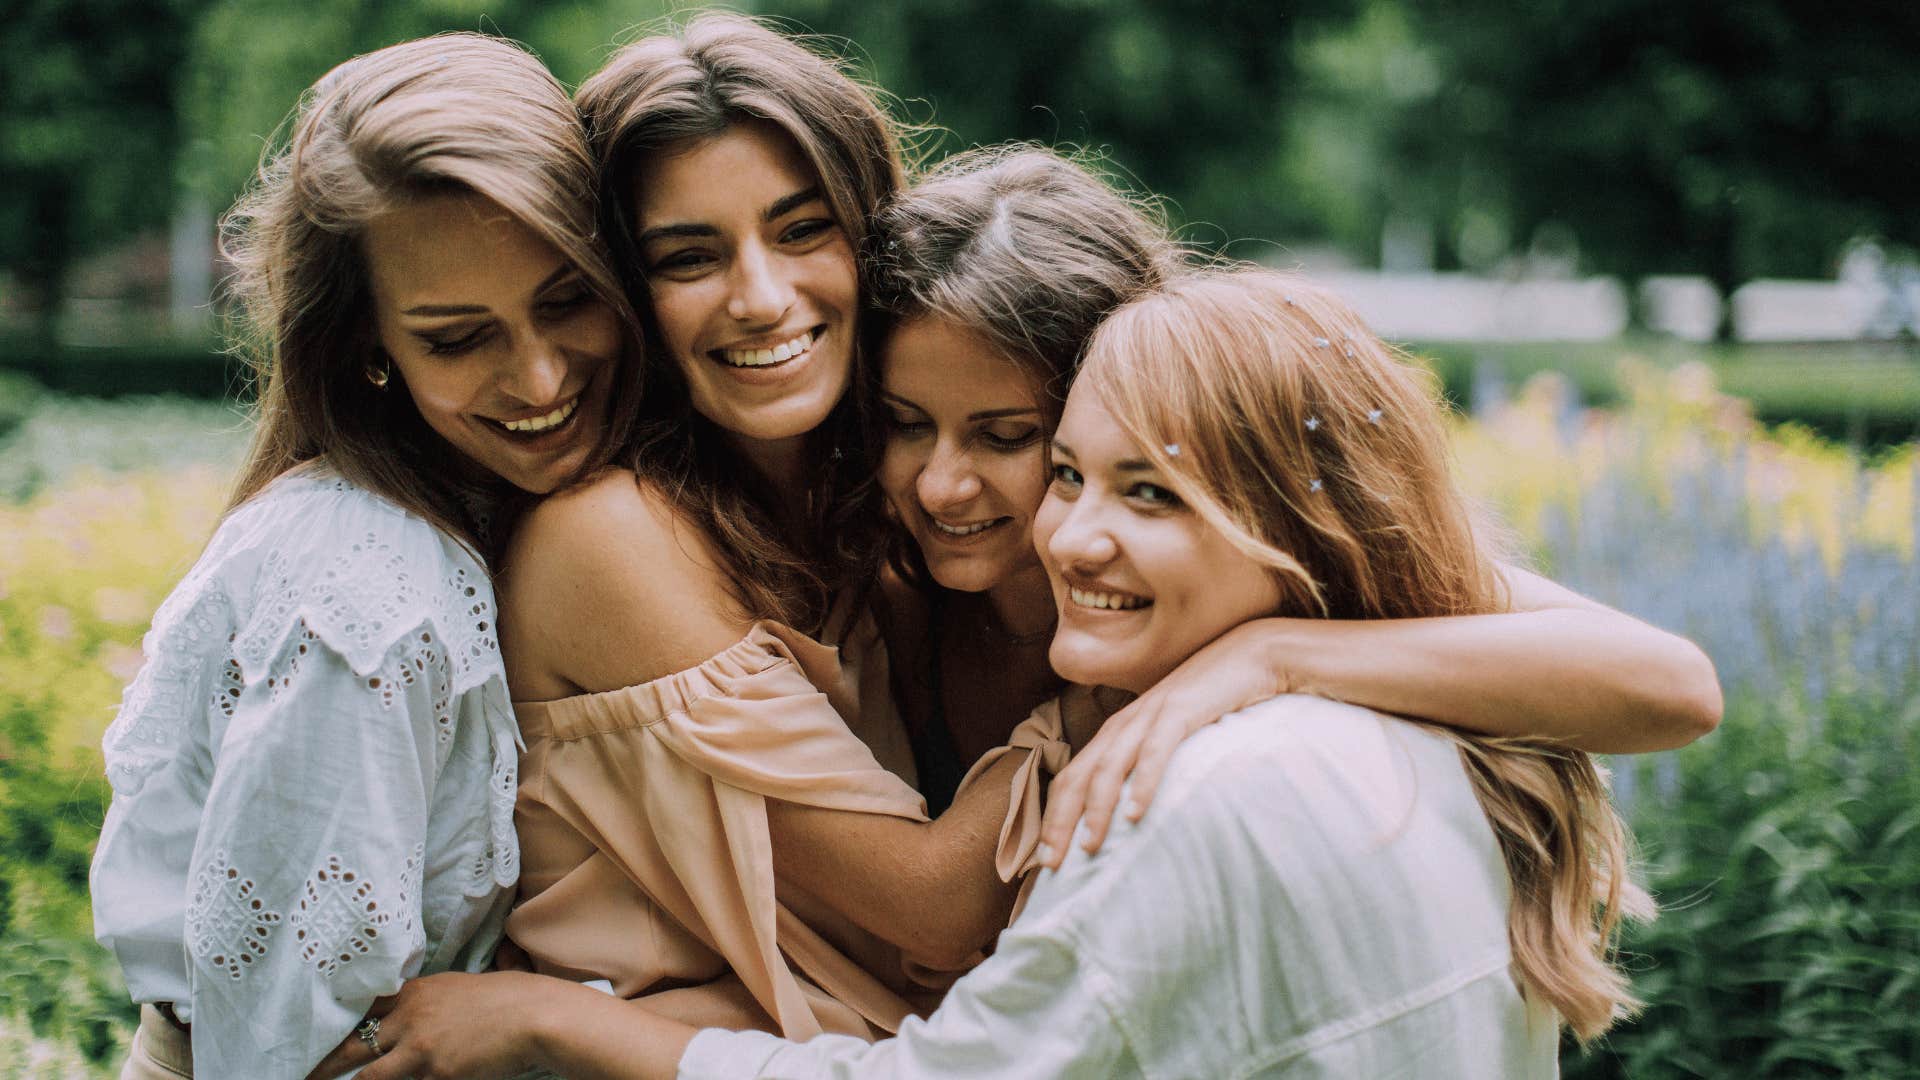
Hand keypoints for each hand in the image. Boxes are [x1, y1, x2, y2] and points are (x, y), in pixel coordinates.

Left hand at [305, 972, 550, 1079]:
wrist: (537, 1016)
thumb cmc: (512, 999)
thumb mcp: (464, 989)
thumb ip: (435, 1001)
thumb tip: (419, 1015)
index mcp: (417, 991)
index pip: (364, 1009)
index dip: (340, 1024)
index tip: (320, 1036)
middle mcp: (410, 1017)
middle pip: (353, 1045)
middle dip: (325, 1064)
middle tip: (305, 1074)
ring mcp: (420, 1048)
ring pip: (371, 1076)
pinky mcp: (436, 1074)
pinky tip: (417, 1079)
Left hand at [1035, 620, 1288, 868]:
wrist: (1251, 655)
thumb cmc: (1212, 703)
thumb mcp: (1172, 737)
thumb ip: (1149, 764)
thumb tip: (1135, 812)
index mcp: (1118, 732)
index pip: (1072, 778)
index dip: (1054, 817)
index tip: (1045, 859)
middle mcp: (1125, 723)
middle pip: (1078, 776)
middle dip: (1060, 821)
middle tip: (1051, 863)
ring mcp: (1150, 715)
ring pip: (1109, 767)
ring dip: (1096, 809)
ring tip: (1089, 847)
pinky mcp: (1180, 710)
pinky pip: (1155, 751)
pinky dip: (1143, 783)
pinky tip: (1136, 814)